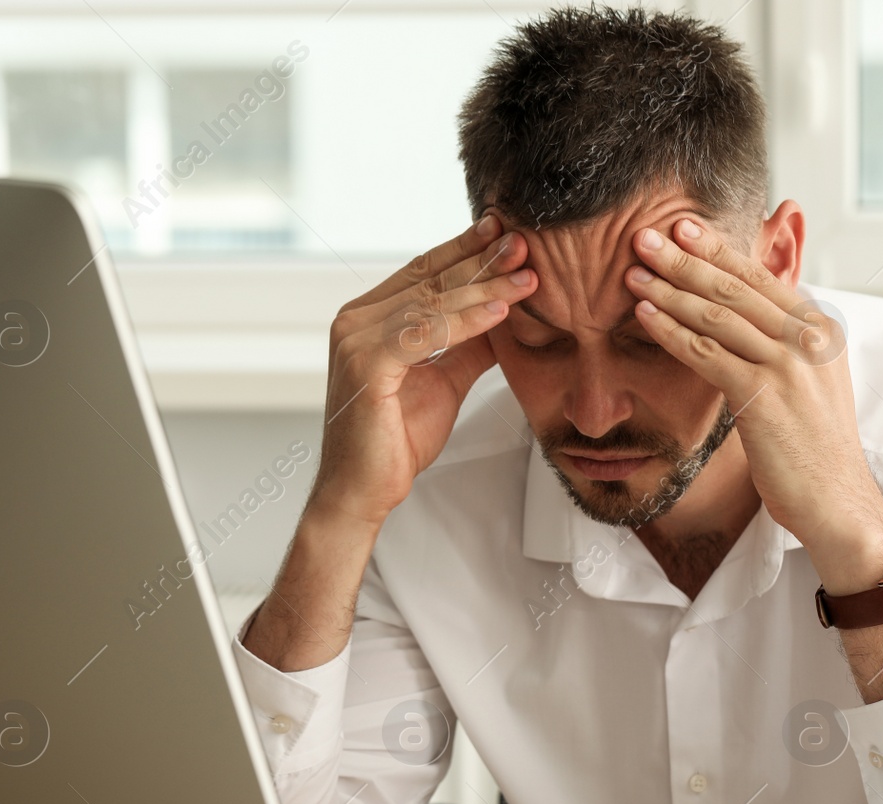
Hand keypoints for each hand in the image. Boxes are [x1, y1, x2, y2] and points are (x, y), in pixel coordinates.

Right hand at [310, 215, 536, 527]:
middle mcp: (356, 320)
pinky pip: (426, 333)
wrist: (364, 490)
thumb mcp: (446, 381)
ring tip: (526, 276)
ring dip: (484, 287)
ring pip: (432, 303)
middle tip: (525, 243)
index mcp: (370, 318)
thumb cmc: (396, 440)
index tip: (506, 234)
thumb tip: (504, 315)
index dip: (466, 251)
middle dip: (482, 260)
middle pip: (431, 280)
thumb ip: (469, 345)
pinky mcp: (366, 364)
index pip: (424, 273)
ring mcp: (356, 339)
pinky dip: (466, 322)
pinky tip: (500, 312)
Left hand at [625, 217, 882, 590]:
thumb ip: (784, 345)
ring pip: (719, 316)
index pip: (761, 278)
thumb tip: (748, 319)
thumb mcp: (810, 384)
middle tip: (645, 236)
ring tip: (634, 273)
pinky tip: (645, 317)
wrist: (836, 501)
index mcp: (820, 329)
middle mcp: (808, 339)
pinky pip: (708, 355)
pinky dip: (673, 332)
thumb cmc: (815, 449)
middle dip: (686, 258)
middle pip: (736, 288)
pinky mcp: (764, 396)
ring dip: (671, 290)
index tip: (684, 228)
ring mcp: (788, 366)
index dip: (719, 249)